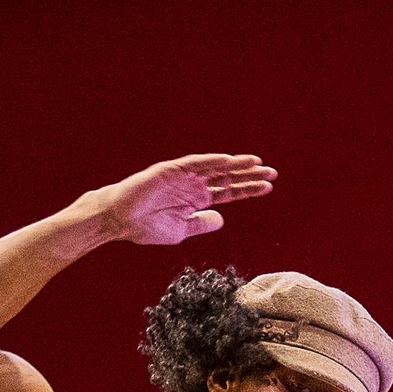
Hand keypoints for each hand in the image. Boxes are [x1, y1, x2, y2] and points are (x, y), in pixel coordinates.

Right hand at [98, 154, 275, 246]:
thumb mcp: (180, 231)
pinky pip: (195, 164)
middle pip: (227, 178)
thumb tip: (222, 220)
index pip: (229, 193)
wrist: (120, 221)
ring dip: (236, 165)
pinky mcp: (171, 170)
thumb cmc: (146, 227)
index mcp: (197, 200)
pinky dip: (213, 161)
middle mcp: (194, 185)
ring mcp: (183, 176)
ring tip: (258, 163)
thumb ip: (201, 224)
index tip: (268, 188)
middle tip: (272, 173)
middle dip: (249, 175)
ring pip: (216, 168)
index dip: (248, 190)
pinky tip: (229, 160)